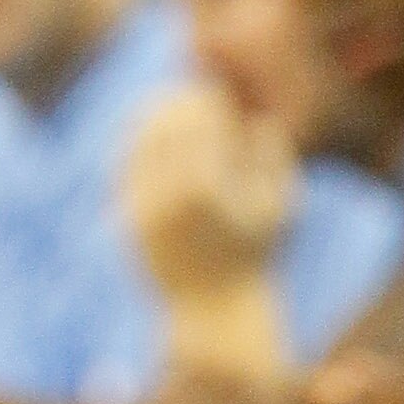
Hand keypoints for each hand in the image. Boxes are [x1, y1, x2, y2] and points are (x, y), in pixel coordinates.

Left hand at [120, 80, 295, 298]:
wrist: (212, 309)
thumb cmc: (255, 257)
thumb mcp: (279, 209)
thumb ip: (276, 161)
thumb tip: (260, 121)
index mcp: (206, 186)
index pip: (197, 122)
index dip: (204, 101)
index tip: (212, 96)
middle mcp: (168, 195)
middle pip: (162, 127)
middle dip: (174, 105)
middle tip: (184, 93)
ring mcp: (143, 208)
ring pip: (136, 147)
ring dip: (149, 122)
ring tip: (163, 108)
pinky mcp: (128, 221)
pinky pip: (125, 172)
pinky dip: (134, 151)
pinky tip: (146, 141)